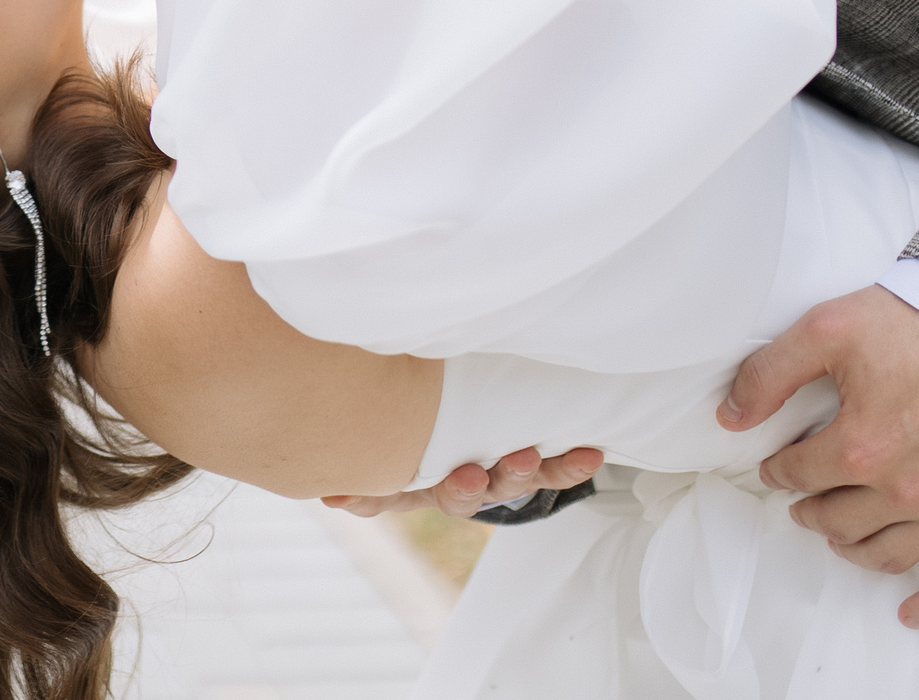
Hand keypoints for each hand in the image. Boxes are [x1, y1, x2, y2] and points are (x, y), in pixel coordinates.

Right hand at [321, 444, 603, 519]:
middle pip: (462, 497)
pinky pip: (554, 471)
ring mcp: (498, 474)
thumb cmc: (425, 425)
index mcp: (419, 479)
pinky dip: (570, 466)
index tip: (354, 497)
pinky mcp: (535, 465)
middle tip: (469, 474)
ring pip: (509, 483)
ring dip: (518, 473)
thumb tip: (327, 496)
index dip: (376, 500)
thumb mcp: (392, 450)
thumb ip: (367, 475)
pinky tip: (590, 455)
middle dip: (467, 487)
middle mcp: (460, 483)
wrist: (487, 419)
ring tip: (524, 457)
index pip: (392, 495)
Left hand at [722, 284, 918, 626]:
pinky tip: (911, 612)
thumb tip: (729, 414)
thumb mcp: (828, 328)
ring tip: (838, 536)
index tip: (778, 463)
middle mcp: (906, 489)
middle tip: (803, 498)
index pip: (798, 474)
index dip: (780, 468)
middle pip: (837, 519)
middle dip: (810, 509)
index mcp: (860, 446)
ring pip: (888, 553)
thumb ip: (769, 374)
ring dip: (854, 549)